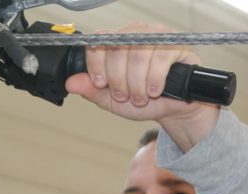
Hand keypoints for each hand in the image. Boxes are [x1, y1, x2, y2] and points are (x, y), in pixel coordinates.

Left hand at [65, 21, 218, 150]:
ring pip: (138, 54)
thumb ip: (92, 90)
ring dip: (137, 83)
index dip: (96, 65)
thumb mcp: (112, 100)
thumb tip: (71, 82)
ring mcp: (156, 35)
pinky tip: (155, 91)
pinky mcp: (176, 43)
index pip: (98, 41)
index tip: (101, 84)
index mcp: (116, 40)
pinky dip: (154, 80)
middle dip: (118, 80)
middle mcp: (135, 32)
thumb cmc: (144, 99)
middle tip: (124, 97)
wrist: (173, 108)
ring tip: (141, 98)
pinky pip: (160, 58)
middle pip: (117, 48)